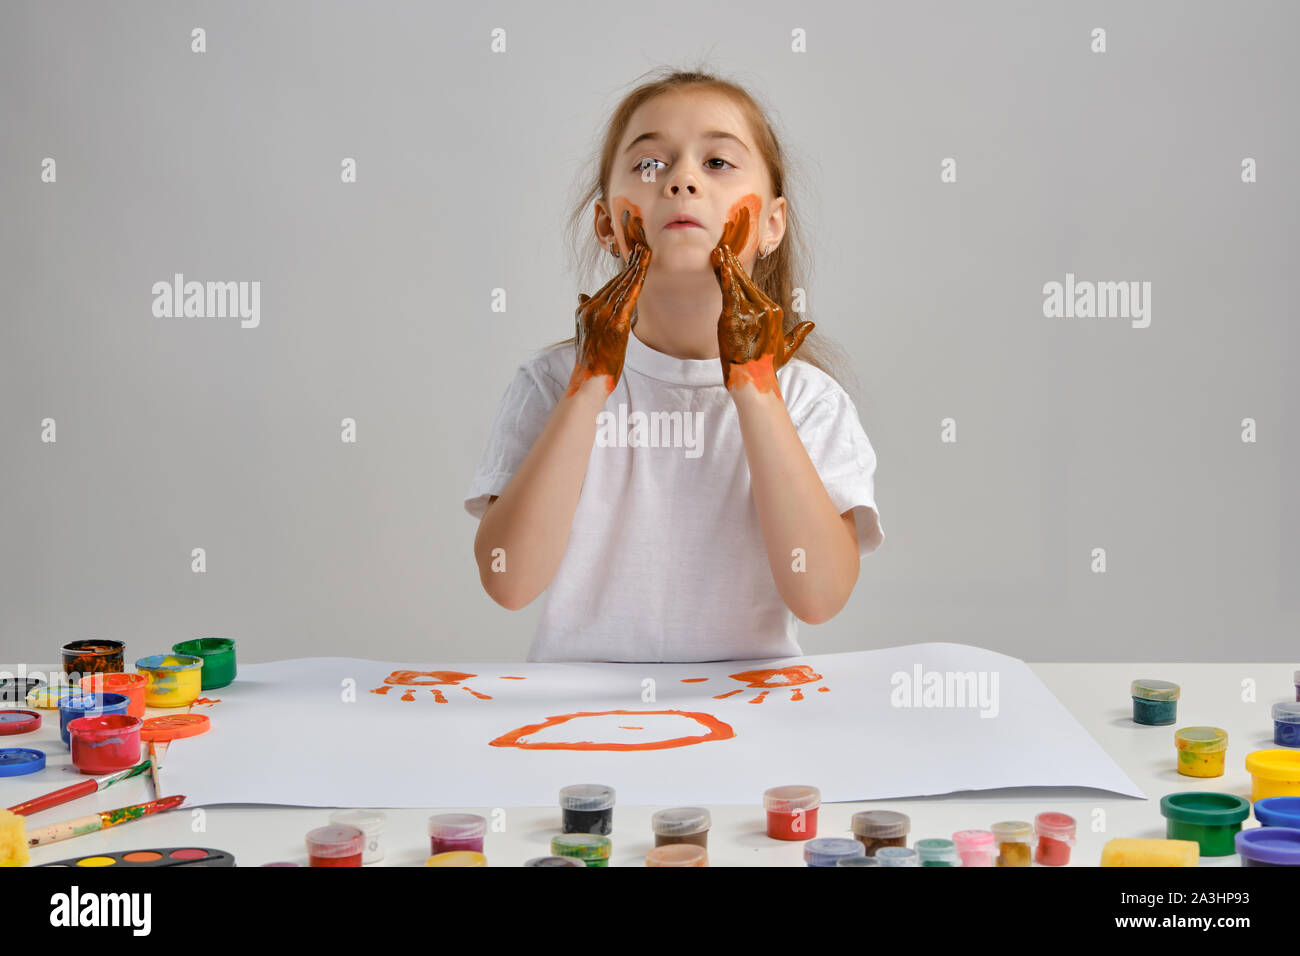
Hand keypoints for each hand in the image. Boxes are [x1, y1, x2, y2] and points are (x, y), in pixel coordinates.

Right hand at [565, 209, 651, 395]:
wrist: (589, 380)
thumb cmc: (591, 361)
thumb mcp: (583, 333)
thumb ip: (584, 313)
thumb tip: (582, 295)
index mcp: (585, 309)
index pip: (609, 285)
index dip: (623, 269)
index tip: (633, 254)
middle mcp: (592, 308)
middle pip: (616, 280)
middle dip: (631, 261)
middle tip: (642, 241)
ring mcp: (602, 315)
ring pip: (623, 284)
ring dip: (636, 265)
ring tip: (646, 249)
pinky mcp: (615, 323)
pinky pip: (629, 296)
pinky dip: (637, 279)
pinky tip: (645, 268)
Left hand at [711, 206, 812, 393]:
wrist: (754, 381)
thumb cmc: (768, 367)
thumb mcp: (787, 349)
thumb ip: (799, 334)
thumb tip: (811, 324)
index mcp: (775, 311)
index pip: (754, 288)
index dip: (743, 274)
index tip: (734, 260)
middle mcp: (765, 308)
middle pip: (746, 281)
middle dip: (735, 263)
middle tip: (725, 246)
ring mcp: (750, 312)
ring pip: (736, 283)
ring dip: (727, 264)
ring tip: (720, 249)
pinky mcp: (735, 317)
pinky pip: (728, 292)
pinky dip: (725, 276)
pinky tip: (721, 262)